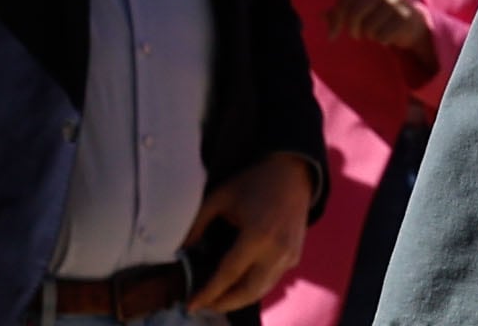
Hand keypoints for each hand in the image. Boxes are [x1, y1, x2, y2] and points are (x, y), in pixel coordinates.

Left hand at [182, 149, 314, 313]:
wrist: (292, 171)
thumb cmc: (253, 182)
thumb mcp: (220, 197)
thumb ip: (197, 224)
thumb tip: (182, 251)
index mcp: (257, 235)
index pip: (228, 275)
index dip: (208, 293)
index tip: (190, 305)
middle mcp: (276, 250)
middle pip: (248, 291)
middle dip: (224, 303)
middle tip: (204, 305)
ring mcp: (289, 255)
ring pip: (262, 290)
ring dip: (239, 299)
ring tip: (218, 300)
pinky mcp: (295, 255)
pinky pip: (272, 279)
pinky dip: (254, 287)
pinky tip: (239, 285)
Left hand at [321, 0, 437, 70]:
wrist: (410, 22)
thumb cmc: (377, 15)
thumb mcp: (357, 9)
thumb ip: (338, 11)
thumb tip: (321, 15)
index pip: (344, 0)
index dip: (336, 19)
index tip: (334, 33)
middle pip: (355, 12)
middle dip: (352, 28)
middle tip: (355, 35)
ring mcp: (396, 0)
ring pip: (369, 26)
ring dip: (367, 34)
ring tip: (372, 32)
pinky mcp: (405, 17)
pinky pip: (382, 35)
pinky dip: (380, 39)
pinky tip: (385, 35)